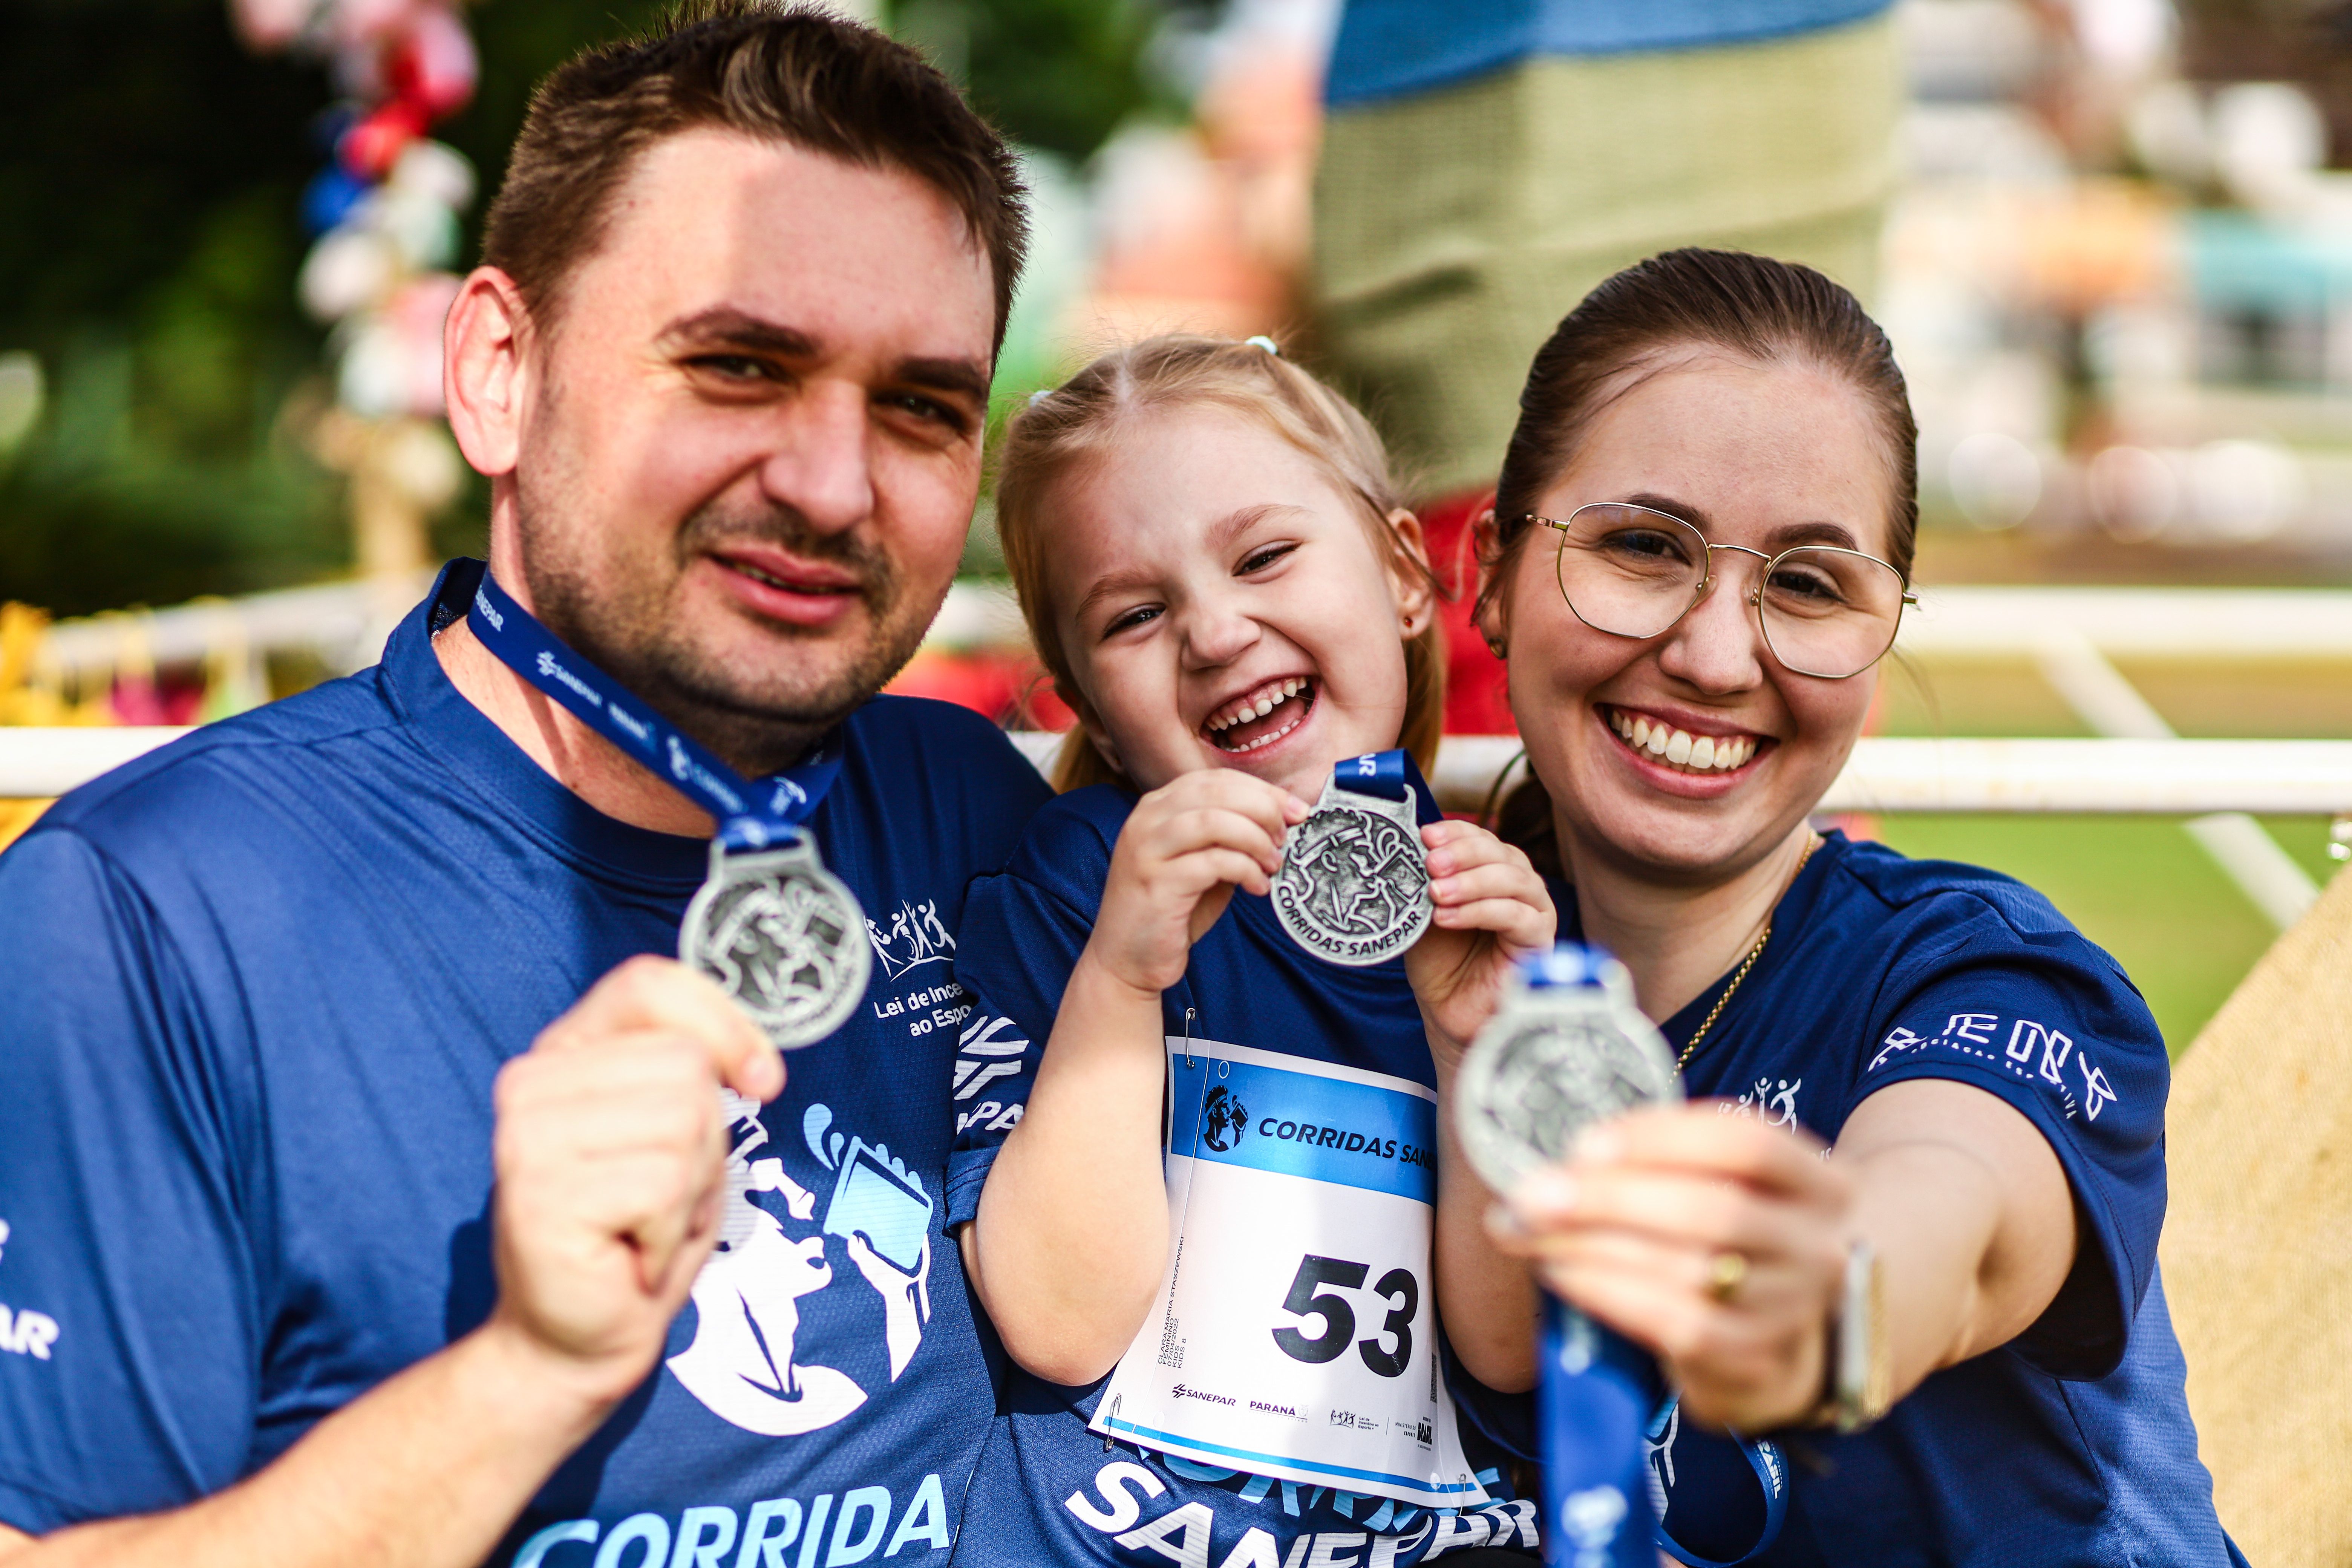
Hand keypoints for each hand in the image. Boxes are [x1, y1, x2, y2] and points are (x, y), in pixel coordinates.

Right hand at [486, 955, 782, 1407]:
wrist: (578, 1337)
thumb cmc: (638, 1232)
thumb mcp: (679, 1133)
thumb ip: (695, 1073)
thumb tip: (757, 1064)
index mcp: (564, 1051)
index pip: (648, 984)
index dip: (723, 1023)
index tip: (763, 1081)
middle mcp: (531, 1081)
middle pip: (685, 1066)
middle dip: (704, 1143)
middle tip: (658, 1199)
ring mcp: (526, 1137)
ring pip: (683, 1123)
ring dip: (689, 1191)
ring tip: (643, 1226)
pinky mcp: (539, 1195)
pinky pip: (663, 1185)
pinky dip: (671, 1232)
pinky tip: (631, 1255)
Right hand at [1083, 769, 1309, 994]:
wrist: (1126, 960)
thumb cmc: (1170, 911)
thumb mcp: (1203, 863)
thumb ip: (1230, 838)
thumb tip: (1282, 817)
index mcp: (1157, 807)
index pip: (1216, 780)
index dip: (1262, 790)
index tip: (1296, 810)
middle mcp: (1146, 820)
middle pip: (1217, 792)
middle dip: (1263, 810)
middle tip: (1284, 837)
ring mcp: (1147, 849)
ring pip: (1214, 821)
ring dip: (1255, 840)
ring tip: (1272, 864)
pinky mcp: (1156, 883)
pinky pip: (1214, 862)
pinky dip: (1246, 871)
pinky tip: (1257, 888)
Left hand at [1408, 820, 1554, 1071]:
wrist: (1447, 1009)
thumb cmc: (1439, 959)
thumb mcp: (1423, 912)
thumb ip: (1424, 882)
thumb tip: (1407, 847)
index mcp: (1494, 871)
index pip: (1483, 838)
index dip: (1457, 832)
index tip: (1425, 835)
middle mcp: (1520, 887)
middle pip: (1503, 853)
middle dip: (1463, 853)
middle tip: (1430, 862)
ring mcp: (1535, 913)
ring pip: (1515, 881)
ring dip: (1472, 882)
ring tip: (1436, 892)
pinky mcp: (1538, 943)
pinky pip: (1517, 917)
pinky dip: (1481, 911)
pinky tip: (1447, 917)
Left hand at [1490, 1104, 1850, 1430]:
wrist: (1778, 1337)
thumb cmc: (1732, 1240)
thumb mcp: (1724, 1186)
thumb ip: (1661, 1163)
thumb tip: (1562, 1161)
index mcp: (1820, 1183)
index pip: (1746, 1142)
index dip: (1662, 1137)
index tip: (1585, 1142)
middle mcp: (1817, 1245)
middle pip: (1712, 1210)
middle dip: (1611, 1197)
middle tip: (1534, 1192)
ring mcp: (1793, 1308)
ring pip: (1688, 1270)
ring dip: (1593, 1246)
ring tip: (1529, 1230)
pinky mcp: (1755, 1358)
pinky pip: (1675, 1323)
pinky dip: (1609, 1293)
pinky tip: (1561, 1271)